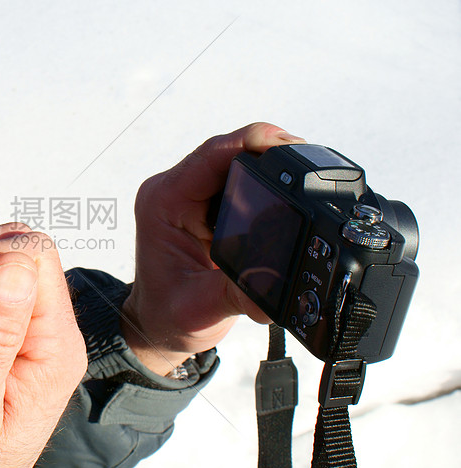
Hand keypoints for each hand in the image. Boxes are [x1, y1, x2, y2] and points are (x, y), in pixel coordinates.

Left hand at [121, 122, 305, 374]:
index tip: (288, 144)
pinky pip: (238, 179)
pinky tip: (286, 193)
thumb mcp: (201, 309)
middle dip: (270, 151)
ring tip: (303, 177)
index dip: (252, 141)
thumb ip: (238, 294)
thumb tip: (279, 284)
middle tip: (309, 165)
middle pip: (228, 151)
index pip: (211, 155)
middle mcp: (174, 191)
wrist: (157, 326)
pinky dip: (263, 182)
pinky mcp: (205, 205)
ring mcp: (190, 196)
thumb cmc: (166, 315)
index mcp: (164, 203)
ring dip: (268, 165)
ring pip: (235, 161)